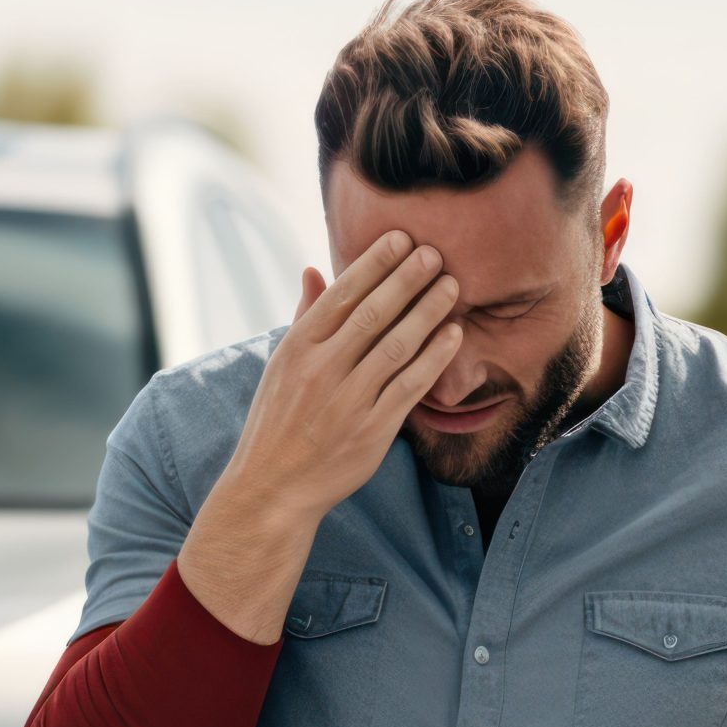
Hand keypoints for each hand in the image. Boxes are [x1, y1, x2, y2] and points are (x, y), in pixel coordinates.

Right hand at [224, 228, 465, 523]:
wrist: (273, 487)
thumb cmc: (278, 421)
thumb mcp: (281, 366)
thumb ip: (304, 317)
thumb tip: (312, 270)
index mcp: (298, 348)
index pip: (341, 294)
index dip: (374, 263)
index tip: (401, 238)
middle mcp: (322, 370)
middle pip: (373, 313)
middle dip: (407, 279)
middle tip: (435, 252)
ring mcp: (348, 400)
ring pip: (397, 345)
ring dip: (428, 312)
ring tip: (451, 285)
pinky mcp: (372, 430)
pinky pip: (410, 386)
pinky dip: (434, 358)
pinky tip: (453, 335)